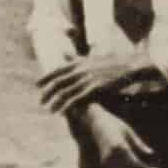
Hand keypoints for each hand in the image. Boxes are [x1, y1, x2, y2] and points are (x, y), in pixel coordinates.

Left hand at [38, 51, 154, 116]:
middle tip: (41, 101)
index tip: (37, 85)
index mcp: (79, 62)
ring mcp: (87, 79)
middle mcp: (80, 69)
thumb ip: (77, 59)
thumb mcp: (92, 58)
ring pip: (66, 92)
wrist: (130, 65)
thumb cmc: (113, 63)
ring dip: (56, 101)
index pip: (57, 70)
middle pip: (58, 82)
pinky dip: (68, 106)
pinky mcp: (94, 88)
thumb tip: (65, 55)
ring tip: (49, 109)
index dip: (46, 77)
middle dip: (48, 92)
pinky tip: (62, 112)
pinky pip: (77, 99)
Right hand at [82, 106, 159, 167]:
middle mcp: (112, 155)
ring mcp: (106, 160)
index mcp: (120, 146)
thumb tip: (151, 154)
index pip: (135, 163)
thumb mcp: (129, 132)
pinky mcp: (104, 162)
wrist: (95, 122)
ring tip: (142, 167)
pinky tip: (131, 167)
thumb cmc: (114, 124)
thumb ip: (139, 144)